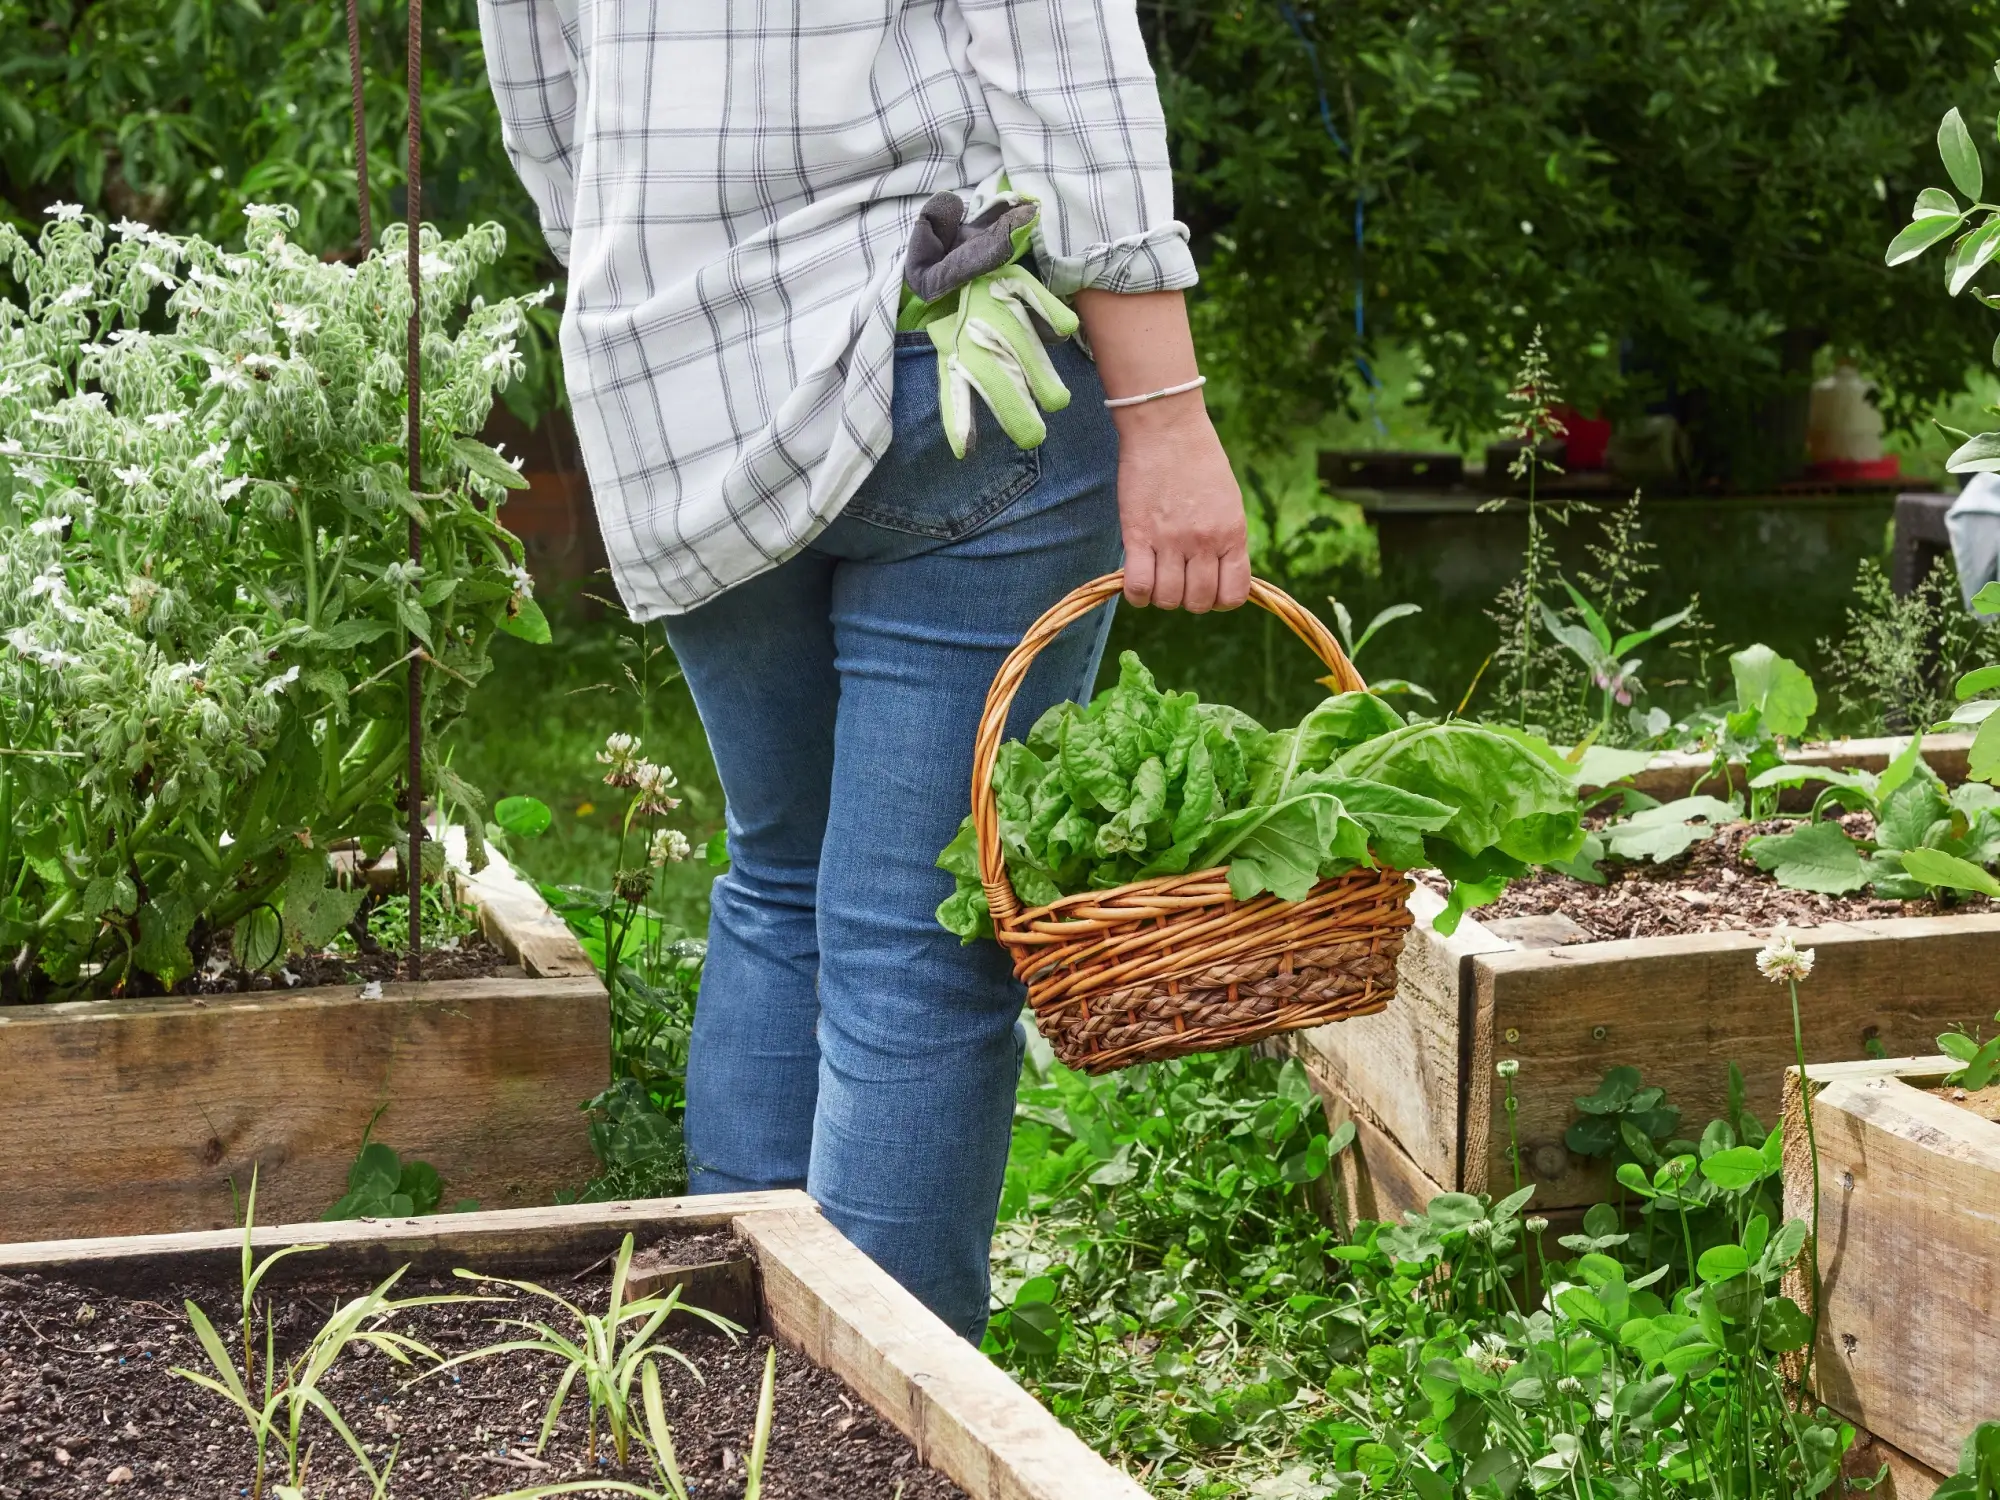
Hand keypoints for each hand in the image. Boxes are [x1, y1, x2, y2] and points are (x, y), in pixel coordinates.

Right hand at [1072, 288, 1249, 611]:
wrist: (1166, 428)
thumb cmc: (1199, 461)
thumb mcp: (1228, 501)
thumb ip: (1227, 540)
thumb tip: (1220, 576)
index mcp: (1233, 533)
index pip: (1233, 595)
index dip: (1218, 599)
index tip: (1205, 585)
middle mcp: (1205, 542)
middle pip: (1197, 603)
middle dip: (1187, 599)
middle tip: (1177, 578)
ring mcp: (1172, 541)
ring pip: (1168, 599)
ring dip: (1161, 596)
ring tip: (1156, 575)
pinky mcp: (1138, 536)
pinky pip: (1139, 587)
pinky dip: (1137, 593)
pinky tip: (1137, 577)